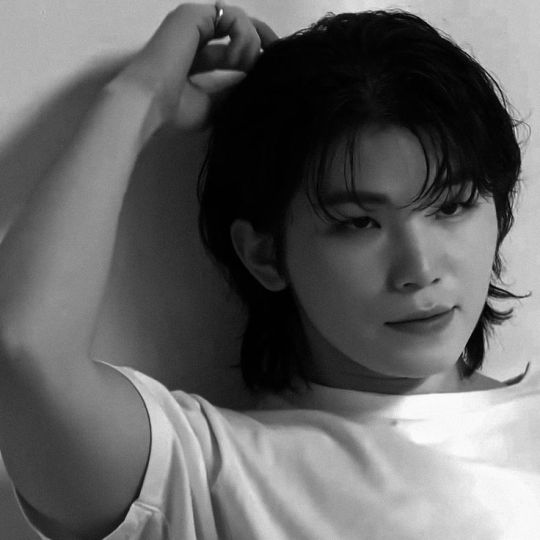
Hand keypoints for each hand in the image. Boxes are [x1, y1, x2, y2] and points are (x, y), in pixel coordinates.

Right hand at [114, 2, 277, 130]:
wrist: (149, 103)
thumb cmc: (175, 108)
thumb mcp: (214, 104)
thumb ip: (234, 90)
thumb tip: (258, 82)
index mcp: (198, 54)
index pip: (235, 47)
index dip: (257, 54)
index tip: (274, 68)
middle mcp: (197, 33)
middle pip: (242, 28)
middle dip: (264, 41)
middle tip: (278, 58)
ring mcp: (195, 21)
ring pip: (242, 23)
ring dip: (251, 48)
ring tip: (242, 70)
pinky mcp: (195, 15)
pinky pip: (235, 20)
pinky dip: (244, 41)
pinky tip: (236, 61)